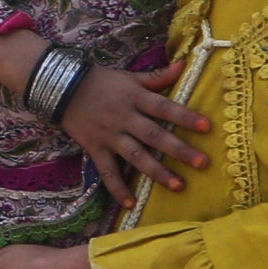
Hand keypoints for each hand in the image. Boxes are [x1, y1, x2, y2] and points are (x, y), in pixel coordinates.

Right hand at [59, 63, 210, 206]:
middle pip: (154, 136)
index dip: (185, 116)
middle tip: (202, 163)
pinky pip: (107, 171)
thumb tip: (185, 64)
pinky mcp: (95, 148)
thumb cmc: (100, 81)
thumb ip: (157, 76)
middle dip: (179, 150)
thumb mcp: (128, 76)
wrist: (60, 87)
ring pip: (135, 156)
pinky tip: (130, 204)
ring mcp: (109, 135)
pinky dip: (117, 188)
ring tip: (178, 185)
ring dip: (156, 171)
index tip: (207, 127)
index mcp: (135, 98)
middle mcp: (124, 118)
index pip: (164, 108)